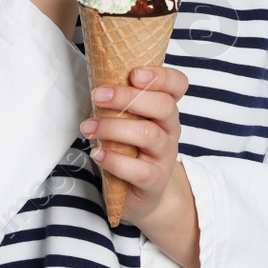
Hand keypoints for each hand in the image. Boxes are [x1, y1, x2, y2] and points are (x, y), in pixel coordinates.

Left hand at [81, 65, 189, 224]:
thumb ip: (121, 104)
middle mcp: (171, 130)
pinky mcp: (155, 180)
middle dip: (127, 97)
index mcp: (166, 110)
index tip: (135, 73)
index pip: (178, 85)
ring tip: (89, 128)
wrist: (144, 194)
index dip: (161, 76)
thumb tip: (96, 83)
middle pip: (163, 106)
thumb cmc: (131, 151)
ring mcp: (165, 156)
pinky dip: (114, 160)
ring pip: (148, 134)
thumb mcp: (130, 123)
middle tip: (98, 96)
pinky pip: (138, 169)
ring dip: (113, 128)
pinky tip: (98, 154)